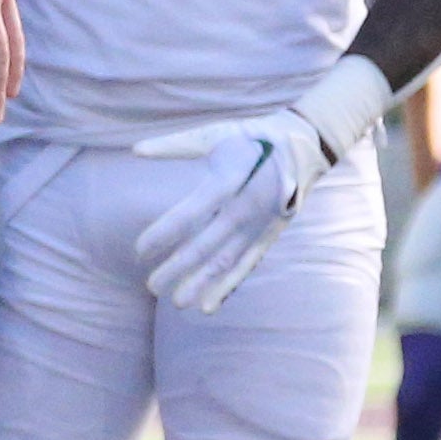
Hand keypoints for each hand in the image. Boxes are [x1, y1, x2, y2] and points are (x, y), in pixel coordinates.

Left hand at [131, 109, 339, 313]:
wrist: (304, 145)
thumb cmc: (251, 138)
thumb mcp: (214, 134)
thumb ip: (175, 145)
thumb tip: (135, 150)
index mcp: (229, 181)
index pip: (190, 213)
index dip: (164, 233)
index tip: (139, 250)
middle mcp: (245, 208)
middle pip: (207, 245)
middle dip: (177, 268)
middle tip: (150, 286)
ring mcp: (260, 225)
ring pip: (226, 261)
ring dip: (202, 284)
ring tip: (178, 303)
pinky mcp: (269, 235)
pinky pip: (246, 264)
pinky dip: (228, 285)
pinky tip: (209, 305)